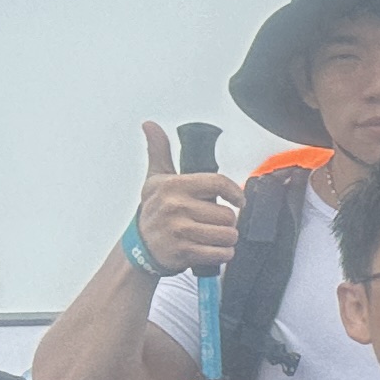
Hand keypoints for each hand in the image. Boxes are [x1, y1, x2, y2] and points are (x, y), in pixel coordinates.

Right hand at [131, 121, 243, 276]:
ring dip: (226, 239)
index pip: (219, 183)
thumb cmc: (154, 211)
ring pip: (227, 235)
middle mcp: (176, 207)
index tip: (239, 200)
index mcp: (174, 186)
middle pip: (227, 214)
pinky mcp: (183, 252)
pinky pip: (220, 254)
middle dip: (227, 221)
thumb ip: (159, 151)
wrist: (140, 247)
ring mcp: (179, 230)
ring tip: (212, 235)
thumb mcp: (156, 179)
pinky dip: (222, 254)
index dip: (236, 193)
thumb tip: (150, 125)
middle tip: (214, 222)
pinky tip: (210, 249)